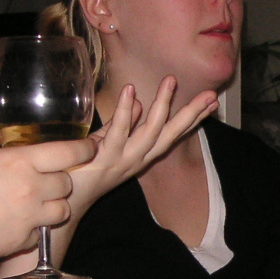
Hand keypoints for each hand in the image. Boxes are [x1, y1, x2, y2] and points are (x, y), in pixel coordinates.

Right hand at [0, 115, 92, 268]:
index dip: (83, 149)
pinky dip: (36, 227)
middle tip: (47, 178)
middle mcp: (31, 188)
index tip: (88, 146)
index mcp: (18, 162)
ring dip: (55, 205)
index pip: (69, 153)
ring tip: (38, 202)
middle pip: (67, 183)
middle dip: (61, 179)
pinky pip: (43, 231)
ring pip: (63, 210)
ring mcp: (30, 216)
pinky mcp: (25, 239)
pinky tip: (19, 222)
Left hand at [64, 78, 219, 218]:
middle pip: (172, 134)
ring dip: (162, 106)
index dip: (194, 119)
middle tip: (210, 94)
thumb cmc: (84, 168)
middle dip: (191, 114)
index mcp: (142, 154)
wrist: (66, 197)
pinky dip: (124, 112)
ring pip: (150, 132)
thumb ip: (124, 124)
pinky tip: (130, 91)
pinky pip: (118, 132)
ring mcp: (123, 160)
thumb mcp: (108, 142)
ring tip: (170, 81)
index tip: (213, 103)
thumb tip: (137, 102)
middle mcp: (139, 159)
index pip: (174, 134)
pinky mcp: (104, 159)